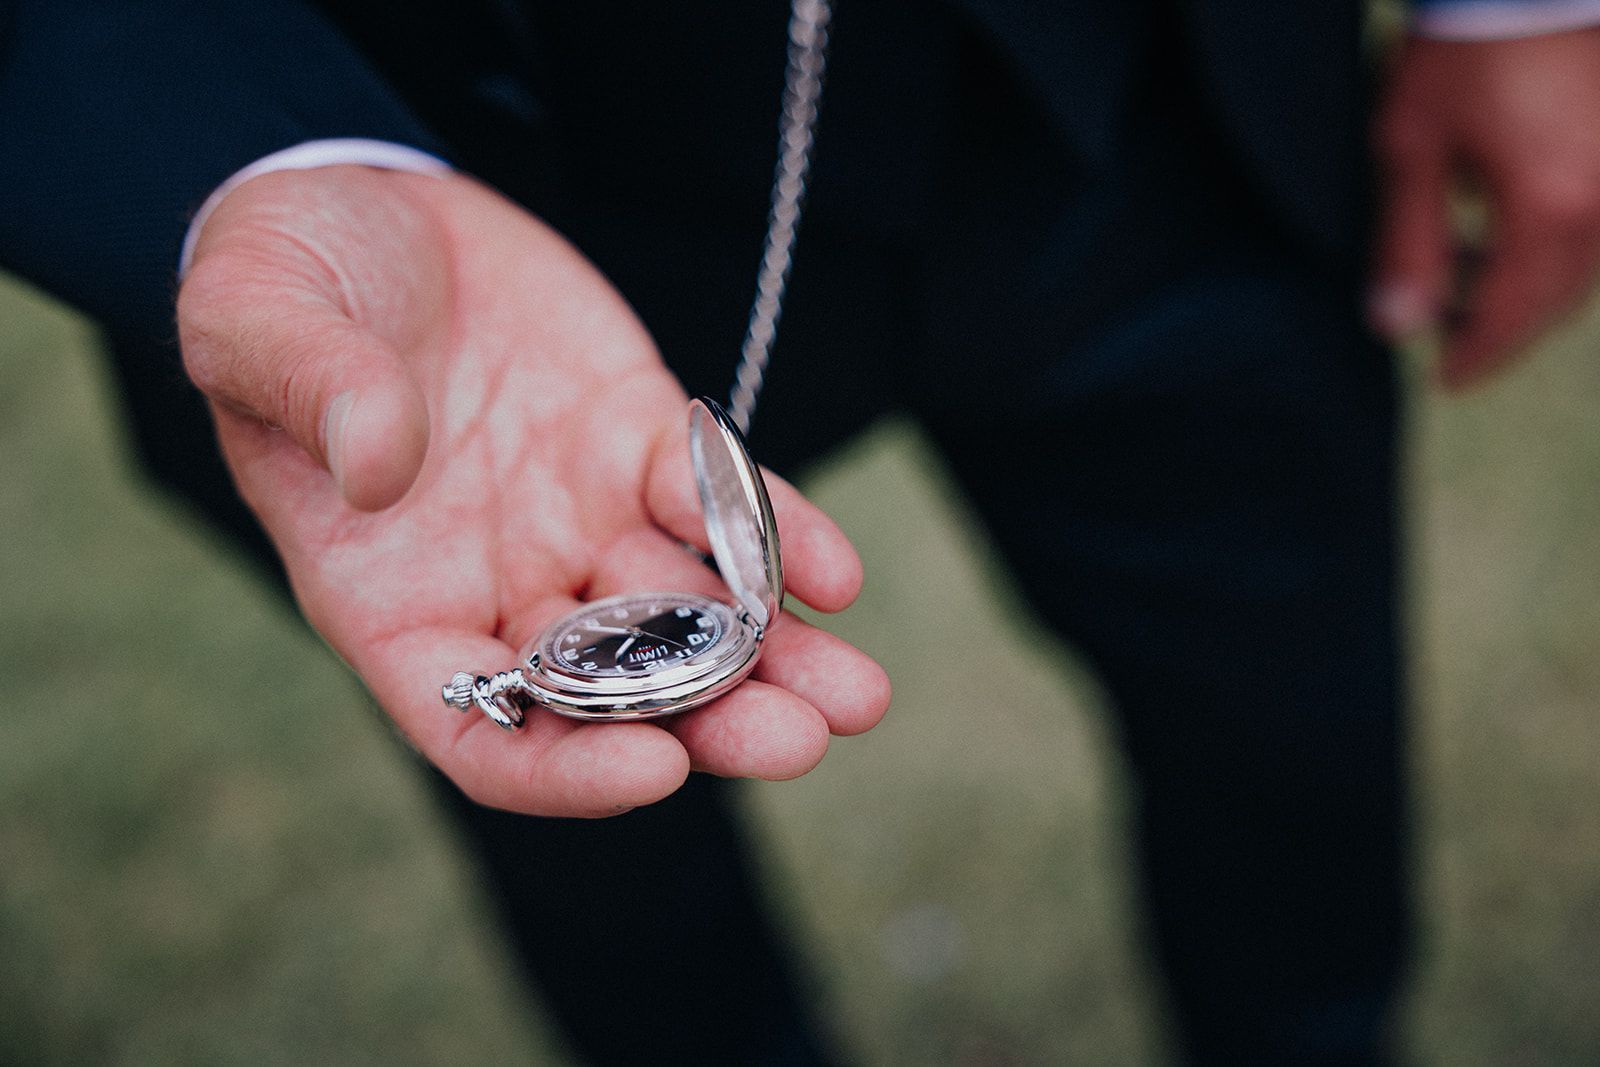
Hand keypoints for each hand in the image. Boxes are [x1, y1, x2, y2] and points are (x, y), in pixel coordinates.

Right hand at [178, 165, 889, 816]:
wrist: (367, 205)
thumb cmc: (280, 280)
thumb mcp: (255, 318)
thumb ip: (311, 389)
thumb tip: (382, 465)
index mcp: (390, 596)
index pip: (476, 727)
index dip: (562, 767)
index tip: (653, 769)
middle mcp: (498, 581)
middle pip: (610, 691)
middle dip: (706, 721)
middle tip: (798, 741)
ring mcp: (579, 516)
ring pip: (685, 615)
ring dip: (772, 657)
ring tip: (857, 694)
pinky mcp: (640, 441)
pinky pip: (717, 503)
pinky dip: (777, 537)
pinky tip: (836, 570)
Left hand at [1370, 28, 1599, 388]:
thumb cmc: (1465, 48)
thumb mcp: (1412, 148)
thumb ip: (1407, 243)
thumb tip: (1395, 325)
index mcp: (1551, 208)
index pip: (1515, 316)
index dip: (1478, 356)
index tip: (1444, 379)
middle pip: (1558, 299)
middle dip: (1503, 327)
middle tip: (1447, 333)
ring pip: (1585, 266)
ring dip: (1530, 286)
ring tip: (1465, 276)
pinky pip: (1597, 224)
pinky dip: (1555, 245)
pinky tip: (1506, 230)